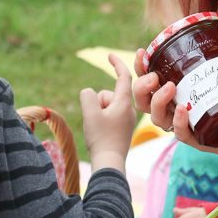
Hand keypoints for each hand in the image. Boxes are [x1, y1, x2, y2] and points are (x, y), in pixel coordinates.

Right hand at [80, 53, 135, 173]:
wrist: (109, 162)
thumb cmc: (101, 138)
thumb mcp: (90, 112)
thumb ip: (88, 96)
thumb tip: (90, 93)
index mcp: (125, 102)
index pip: (124, 77)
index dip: (116, 64)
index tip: (110, 55)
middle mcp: (130, 109)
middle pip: (109, 94)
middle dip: (98, 101)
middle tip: (97, 119)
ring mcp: (126, 119)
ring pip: (106, 106)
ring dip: (98, 112)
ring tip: (98, 128)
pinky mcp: (122, 127)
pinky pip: (108, 116)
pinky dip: (100, 120)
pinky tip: (100, 133)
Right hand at [133, 16, 217, 162]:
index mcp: (183, 89)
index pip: (151, 80)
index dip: (141, 67)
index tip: (144, 52)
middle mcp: (180, 107)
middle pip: (145, 101)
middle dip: (142, 87)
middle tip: (154, 76)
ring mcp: (190, 125)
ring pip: (158, 119)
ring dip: (157, 102)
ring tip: (169, 88)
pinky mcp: (202, 140)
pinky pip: (182, 135)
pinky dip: (178, 123)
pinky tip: (183, 110)